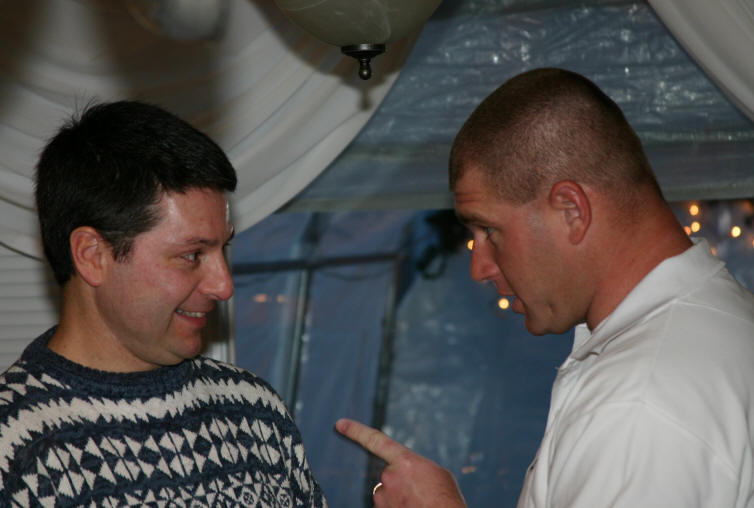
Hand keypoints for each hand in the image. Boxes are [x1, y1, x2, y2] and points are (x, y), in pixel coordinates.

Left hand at [335, 418, 466, 507]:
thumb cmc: (446, 499)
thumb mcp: (436, 474)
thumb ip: (414, 467)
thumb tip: (406, 473)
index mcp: (405, 461)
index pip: (375, 441)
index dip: (355, 431)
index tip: (339, 424)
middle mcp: (389, 477)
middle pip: (388, 475)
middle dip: (400, 482)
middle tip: (420, 492)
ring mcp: (383, 497)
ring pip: (387, 494)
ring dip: (399, 498)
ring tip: (419, 503)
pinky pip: (387, 507)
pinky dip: (397, 507)